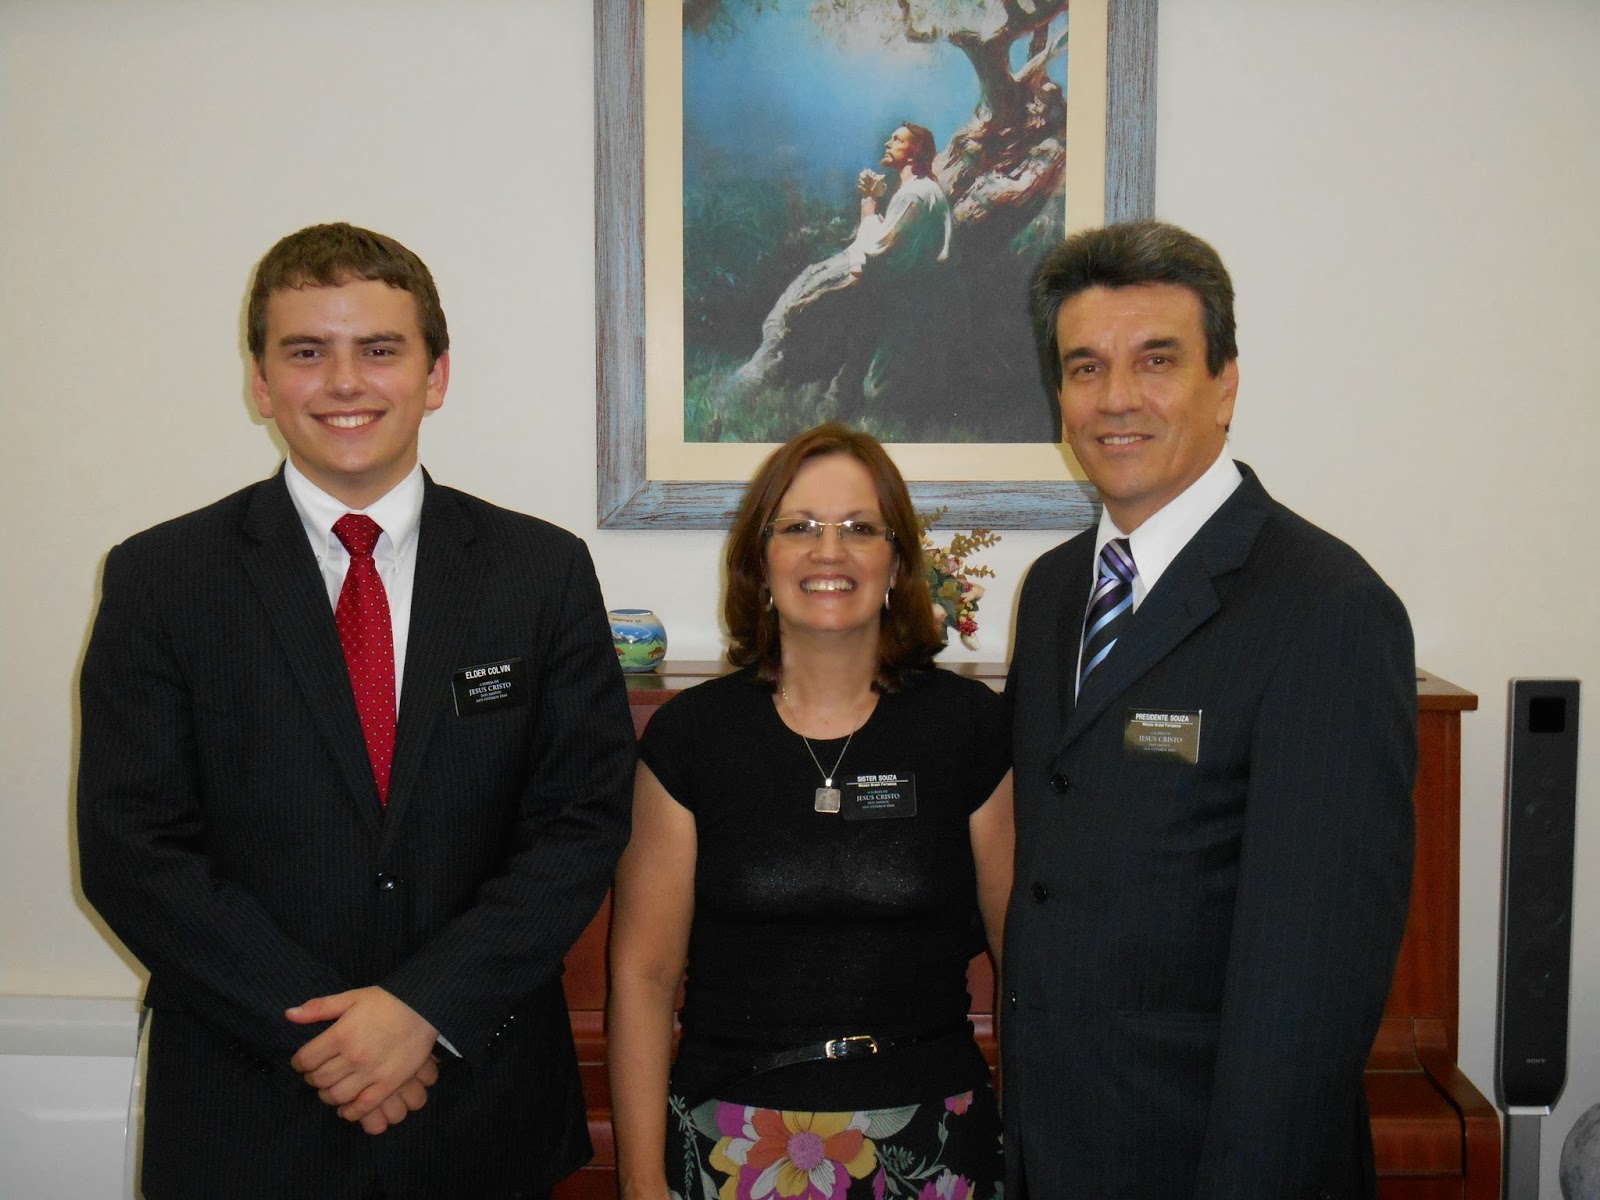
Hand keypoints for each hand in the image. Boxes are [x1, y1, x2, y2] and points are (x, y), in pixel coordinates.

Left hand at [287, 987, 438, 1124]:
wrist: (425, 1009)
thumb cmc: (387, 1001)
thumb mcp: (352, 997)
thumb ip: (319, 1008)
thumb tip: (289, 1015)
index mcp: (341, 1035)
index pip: (306, 1059)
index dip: (300, 1063)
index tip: (303, 1062)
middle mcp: (353, 1057)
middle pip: (319, 1079)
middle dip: (312, 1078)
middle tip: (316, 1074)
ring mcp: (371, 1073)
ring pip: (336, 1096)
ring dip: (327, 1095)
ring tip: (330, 1088)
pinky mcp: (388, 1084)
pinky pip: (362, 1107)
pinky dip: (349, 1112)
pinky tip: (345, 1108)